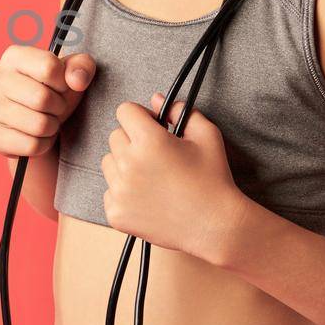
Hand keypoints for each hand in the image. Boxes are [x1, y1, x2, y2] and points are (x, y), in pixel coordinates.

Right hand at [0, 46, 98, 158]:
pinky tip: (36, 135)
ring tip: (46, 120)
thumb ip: (82, 66)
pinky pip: (30, 146)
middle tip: (55, 107)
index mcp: (13, 56)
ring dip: (52, 127)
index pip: (49, 67)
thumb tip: (77, 81)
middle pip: (42, 98)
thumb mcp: (72, 74)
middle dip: (58, 107)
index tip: (60, 86)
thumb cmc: (54, 92)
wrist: (37, 122)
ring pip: (38, 125)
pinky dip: (42, 145)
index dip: (63, 82)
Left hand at [100, 91, 247, 261]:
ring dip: (124, 164)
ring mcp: (120, 191)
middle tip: (156, 155)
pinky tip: (148, 198)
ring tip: (152, 177)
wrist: (215, 226)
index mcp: (149, 141)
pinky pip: (109, 191)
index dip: (139, 115)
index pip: (124, 111)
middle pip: (115, 136)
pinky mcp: (116, 213)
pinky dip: (124, 193)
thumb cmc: (213, 179)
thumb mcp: (206, 136)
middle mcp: (129, 164)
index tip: (152, 126)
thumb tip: (155, 99)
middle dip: (132, 139)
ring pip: (109, 163)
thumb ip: (180, 111)